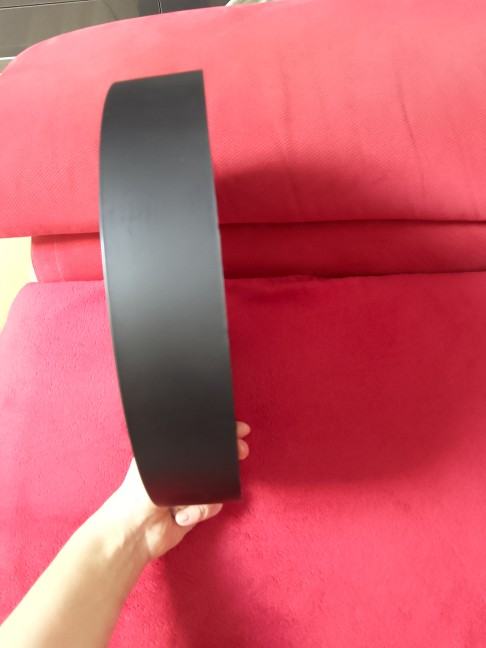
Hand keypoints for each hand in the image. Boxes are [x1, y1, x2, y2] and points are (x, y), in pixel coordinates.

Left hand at [100, 422, 250, 560]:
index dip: (219, 433)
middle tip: (240, 451)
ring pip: (217, 483)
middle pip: (213, 459)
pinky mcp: (195, 510)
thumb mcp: (159, 462)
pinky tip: (180, 516)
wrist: (135, 531)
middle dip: (226, 458)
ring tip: (191, 503)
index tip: (238, 429)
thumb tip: (205, 443)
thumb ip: (184, 451)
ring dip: (206, 495)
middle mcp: (181, 470)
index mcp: (169, 453)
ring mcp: (188, 490)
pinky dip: (198, 512)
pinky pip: (212, 505)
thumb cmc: (137, 493)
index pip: (198, 438)